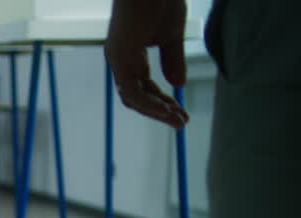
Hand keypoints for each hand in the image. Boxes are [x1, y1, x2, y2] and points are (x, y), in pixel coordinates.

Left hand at [105, 0, 189, 128]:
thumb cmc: (161, 2)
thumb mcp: (171, 37)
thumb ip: (172, 61)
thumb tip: (178, 84)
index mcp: (130, 56)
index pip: (143, 87)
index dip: (162, 101)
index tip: (181, 112)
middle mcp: (120, 61)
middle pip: (137, 96)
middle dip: (160, 111)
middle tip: (181, 122)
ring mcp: (118, 60)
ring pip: (133, 98)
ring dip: (156, 112)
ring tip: (178, 121)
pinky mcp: (120, 57)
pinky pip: (132, 91)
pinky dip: (149, 104)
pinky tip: (166, 111)